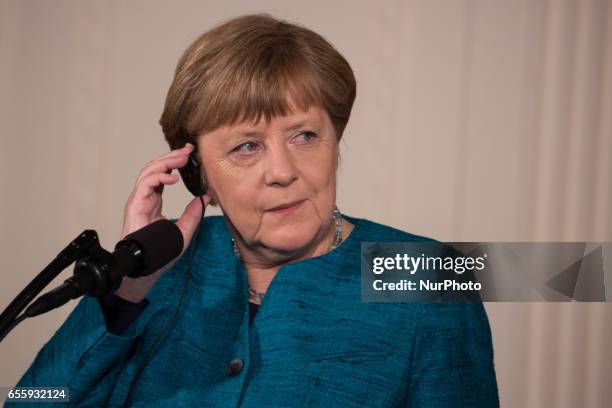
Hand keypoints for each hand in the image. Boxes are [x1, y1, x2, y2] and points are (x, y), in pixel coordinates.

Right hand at [115, 144, 209, 301]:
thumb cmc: (159, 253)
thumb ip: (193, 215)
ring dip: (166, 162)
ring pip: (148, 171)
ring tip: (182, 158)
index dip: (176, 163)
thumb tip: (206, 197)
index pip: (164, 175)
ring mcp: (138, 200)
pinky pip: (145, 184)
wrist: (144, 268)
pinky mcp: (134, 204)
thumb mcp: (183, 231)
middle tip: (189, 150)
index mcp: (154, 200)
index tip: (191, 154)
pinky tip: (173, 178)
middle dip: (172, 156)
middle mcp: (145, 197)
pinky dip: (159, 177)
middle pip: (156, 168)